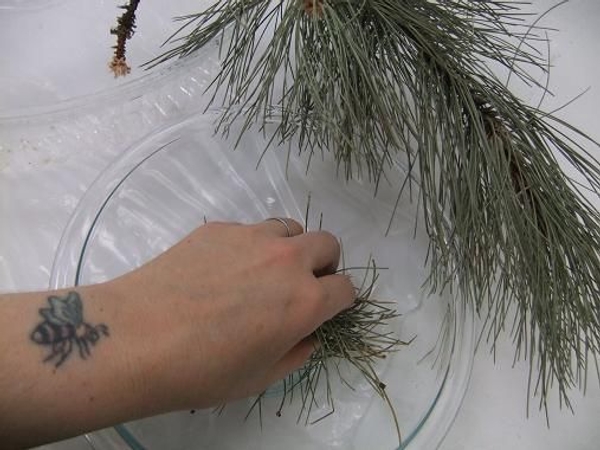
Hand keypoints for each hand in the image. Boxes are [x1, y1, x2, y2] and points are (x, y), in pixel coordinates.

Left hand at [113, 219, 354, 410]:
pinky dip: (248, 246)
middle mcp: (286, 261)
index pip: (345, 289)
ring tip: (261, 272)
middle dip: (323, 264)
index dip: (340, 301)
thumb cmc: (202, 370)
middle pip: (327, 244)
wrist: (138, 338)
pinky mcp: (218, 228)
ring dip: (288, 248)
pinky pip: (248, 230)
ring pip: (289, 228)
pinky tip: (219, 270)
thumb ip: (296, 353)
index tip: (326, 308)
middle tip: (300, 285)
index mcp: (305, 301)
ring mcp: (251, 238)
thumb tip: (307, 334)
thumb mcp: (260, 377)